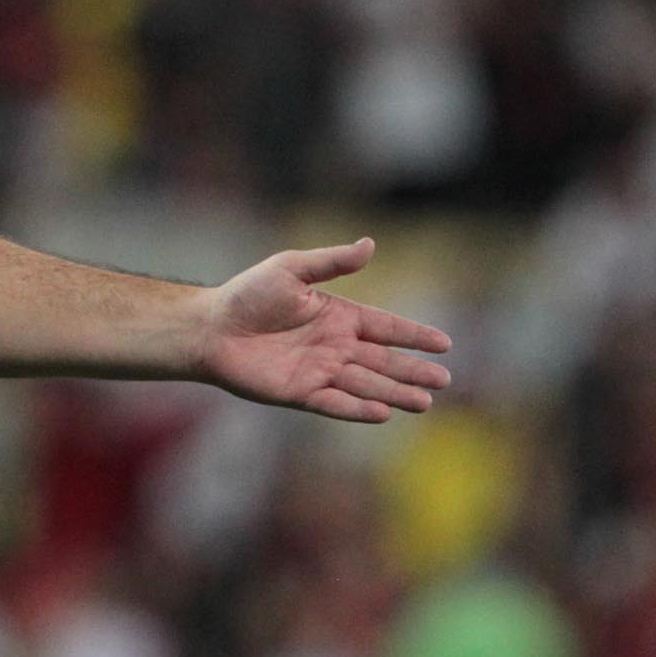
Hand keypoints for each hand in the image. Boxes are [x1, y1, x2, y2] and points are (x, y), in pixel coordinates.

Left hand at [196, 238, 450, 421]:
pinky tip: (383, 413)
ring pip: (366, 385)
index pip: (385, 327)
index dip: (414, 335)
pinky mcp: (300, 392)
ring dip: (394, 393)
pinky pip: (335, 403)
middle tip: (443, 381)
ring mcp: (319, 371)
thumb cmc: (248, 294)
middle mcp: (334, 346)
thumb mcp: (291, 268)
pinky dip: (358, 409)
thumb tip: (370, 244)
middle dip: (413, 370)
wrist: (211, 326)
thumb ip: (332, 262)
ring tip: (424, 402)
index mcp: (337, 316)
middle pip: (383, 361)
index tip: (445, 344)